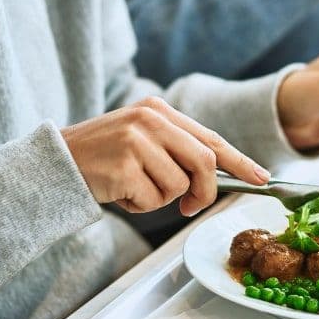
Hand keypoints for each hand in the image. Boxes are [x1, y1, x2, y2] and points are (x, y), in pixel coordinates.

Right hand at [62, 97, 269, 216]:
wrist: (56, 163)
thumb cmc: (104, 159)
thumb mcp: (143, 142)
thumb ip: (177, 153)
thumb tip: (212, 182)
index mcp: (159, 110)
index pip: (211, 137)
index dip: (240, 160)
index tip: (261, 177)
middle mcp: (151, 119)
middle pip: (205, 161)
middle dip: (205, 192)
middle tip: (191, 208)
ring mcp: (137, 140)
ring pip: (179, 186)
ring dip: (161, 199)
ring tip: (133, 188)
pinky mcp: (125, 165)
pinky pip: (154, 200)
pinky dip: (141, 206)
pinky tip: (119, 193)